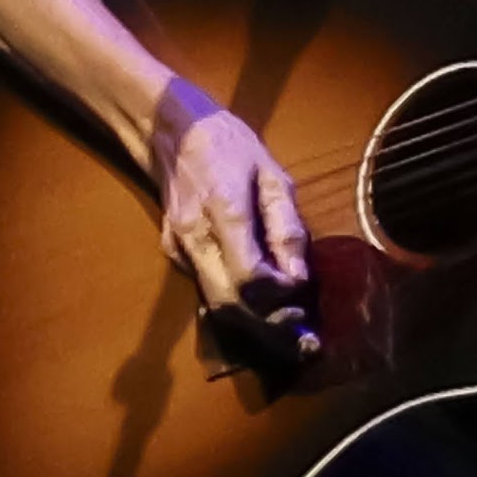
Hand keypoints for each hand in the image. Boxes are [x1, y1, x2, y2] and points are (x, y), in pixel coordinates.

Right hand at [148, 76, 315, 356]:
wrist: (173, 131)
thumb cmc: (231, 147)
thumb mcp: (272, 174)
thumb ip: (286, 226)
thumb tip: (298, 277)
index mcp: (224, 211)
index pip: (249, 276)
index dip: (279, 298)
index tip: (303, 302)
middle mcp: (196, 237)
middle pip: (229, 304)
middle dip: (268, 330)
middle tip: (304, 344)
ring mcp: (179, 248)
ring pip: (215, 305)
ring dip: (253, 326)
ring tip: (291, 336)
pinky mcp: (172, 252)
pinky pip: (207, 289)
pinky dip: (236, 304)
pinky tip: (261, 308)